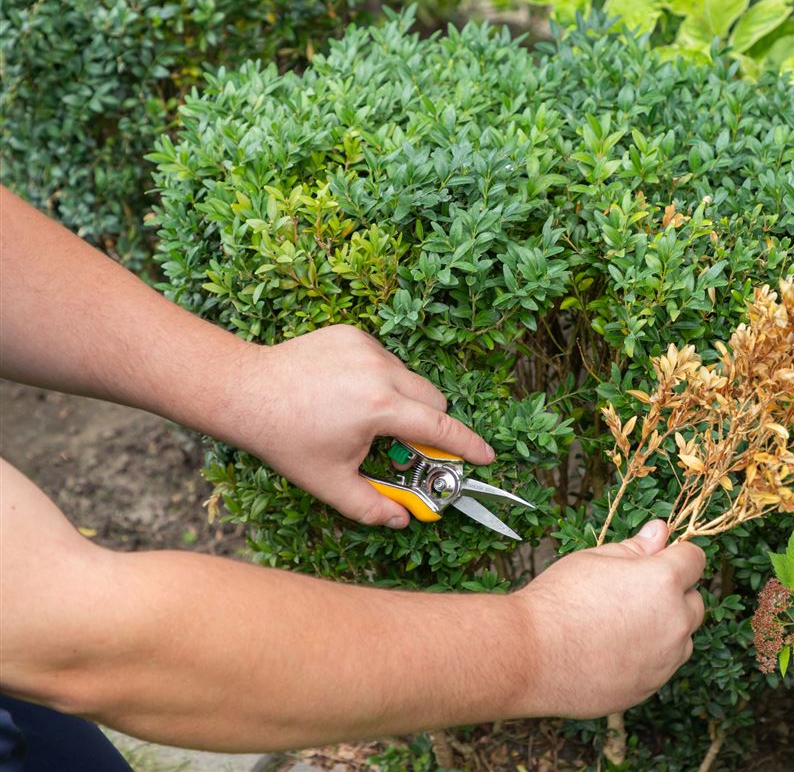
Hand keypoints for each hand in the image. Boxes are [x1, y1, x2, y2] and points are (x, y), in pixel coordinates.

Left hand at [226, 324, 493, 527]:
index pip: (440, 427)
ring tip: (362, 419)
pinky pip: (385, 360)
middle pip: (434, 399)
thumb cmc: (285, 438)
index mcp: (378, 408)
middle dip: (431, 424)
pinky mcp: (353, 335)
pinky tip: (346, 394)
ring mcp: (366, 347)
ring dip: (403, 401)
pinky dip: (380, 380)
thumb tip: (403, 520)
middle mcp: (379, 371)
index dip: (467, 445)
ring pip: (410, 379)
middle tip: (407, 447)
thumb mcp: (329, 483)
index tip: (486, 457)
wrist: (245, 391)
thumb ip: (372, 508)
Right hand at [514, 520, 705, 717]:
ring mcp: (665, 660)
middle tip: (634, 593)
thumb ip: (636, 547)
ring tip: (621, 625)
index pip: (695, 559)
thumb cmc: (559, 600)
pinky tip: (613, 651)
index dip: (677, 556)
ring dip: (666, 629)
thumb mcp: (596, 559)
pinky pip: (662, 667)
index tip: (659, 559)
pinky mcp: (650, 688)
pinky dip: (648, 657)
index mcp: (664, 581)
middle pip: (695, 602)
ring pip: (682, 639)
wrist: (530, 655)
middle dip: (676, 594)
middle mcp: (674, 622)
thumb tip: (660, 531)